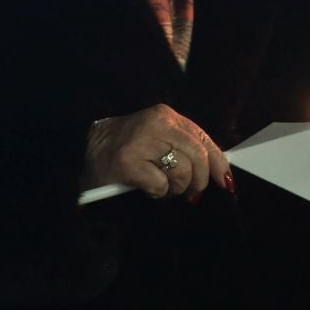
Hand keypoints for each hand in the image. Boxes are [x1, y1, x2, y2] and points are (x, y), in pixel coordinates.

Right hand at [85, 104, 230, 200]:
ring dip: (175, 189)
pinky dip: (157, 193)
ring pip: (182, 172)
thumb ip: (185, 147)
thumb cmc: (126, 149)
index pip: (203, 138)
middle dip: (198, 181)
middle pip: (198, 157)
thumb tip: (219, 170)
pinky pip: (161, 185)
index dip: (218, 162)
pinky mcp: (128, 163)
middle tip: (191, 194)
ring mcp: (141, 143)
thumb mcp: (157, 137)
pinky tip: (145, 188)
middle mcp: (156, 124)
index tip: (226, 181)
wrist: (83, 150)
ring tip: (161, 188)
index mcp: (165, 115)